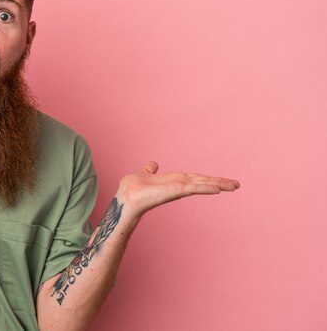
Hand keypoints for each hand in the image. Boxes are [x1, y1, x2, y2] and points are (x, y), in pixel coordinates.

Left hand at [117, 161, 239, 217]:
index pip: (195, 179)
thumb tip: (153, 164)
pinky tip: (218, 189)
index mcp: (174, 181)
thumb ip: (149, 170)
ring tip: (234, 186)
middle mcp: (178, 185)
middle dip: (220, 183)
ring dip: (218, 185)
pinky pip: (193, 188)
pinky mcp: (175, 191)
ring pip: (201, 185)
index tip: (223, 182)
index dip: (209, 179)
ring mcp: (177, 188)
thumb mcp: (144, 174)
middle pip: (202, 182)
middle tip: (237, 185)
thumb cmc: (133, 189)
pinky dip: (205, 188)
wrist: (125, 198)